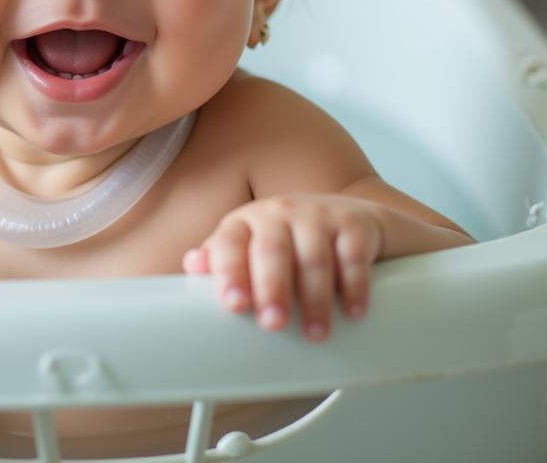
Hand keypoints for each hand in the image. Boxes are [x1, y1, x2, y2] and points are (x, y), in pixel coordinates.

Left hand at [182, 194, 383, 340]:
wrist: (350, 220)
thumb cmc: (290, 243)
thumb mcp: (251, 247)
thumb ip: (223, 261)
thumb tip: (192, 265)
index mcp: (246, 222)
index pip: (229, 243)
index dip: (228, 272)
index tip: (233, 304)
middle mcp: (279, 212)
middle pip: (271, 250)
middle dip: (272, 288)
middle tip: (273, 323)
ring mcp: (317, 215)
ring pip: (313, 257)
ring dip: (315, 299)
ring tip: (315, 333)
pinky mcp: (352, 224)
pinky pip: (352, 255)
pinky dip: (354, 286)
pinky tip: (353, 312)